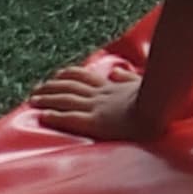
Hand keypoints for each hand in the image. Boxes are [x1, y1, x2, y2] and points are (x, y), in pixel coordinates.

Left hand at [28, 62, 150, 140]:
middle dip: (51, 87)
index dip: (69, 74)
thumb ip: (129, 78)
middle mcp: (100, 95)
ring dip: (47, 98)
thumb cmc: (157, 100)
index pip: (85, 77)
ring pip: (66, 100)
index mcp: (112, 87)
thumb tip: (117, 70)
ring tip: (33, 99)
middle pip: (70, 87)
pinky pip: (70, 118)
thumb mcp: (144, 84)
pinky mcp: (95, 122)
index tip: (57, 74)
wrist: (158, 112)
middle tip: (37, 88)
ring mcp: (96, 108)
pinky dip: (55, 116)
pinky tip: (43, 116)